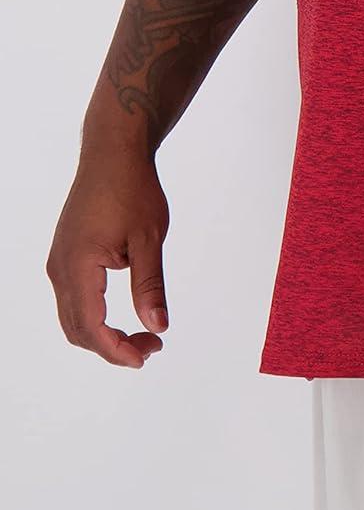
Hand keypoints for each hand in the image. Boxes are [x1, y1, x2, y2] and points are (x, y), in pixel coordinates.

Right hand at [46, 144, 169, 368]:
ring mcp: (59, 261)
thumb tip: (158, 326)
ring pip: (73, 317)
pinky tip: (124, 313)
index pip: (91, 326)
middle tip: (151, 347)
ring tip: (143, 334)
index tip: (146, 356)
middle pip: (77, 329)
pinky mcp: (66, 255)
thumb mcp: (148, 239)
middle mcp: (60, 268)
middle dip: (112, 346)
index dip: (116, 350)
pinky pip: (73, 299)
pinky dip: (95, 316)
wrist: (113, 153)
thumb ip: (150, 286)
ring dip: (103, 333)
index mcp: (78, 266)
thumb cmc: (132, 189)